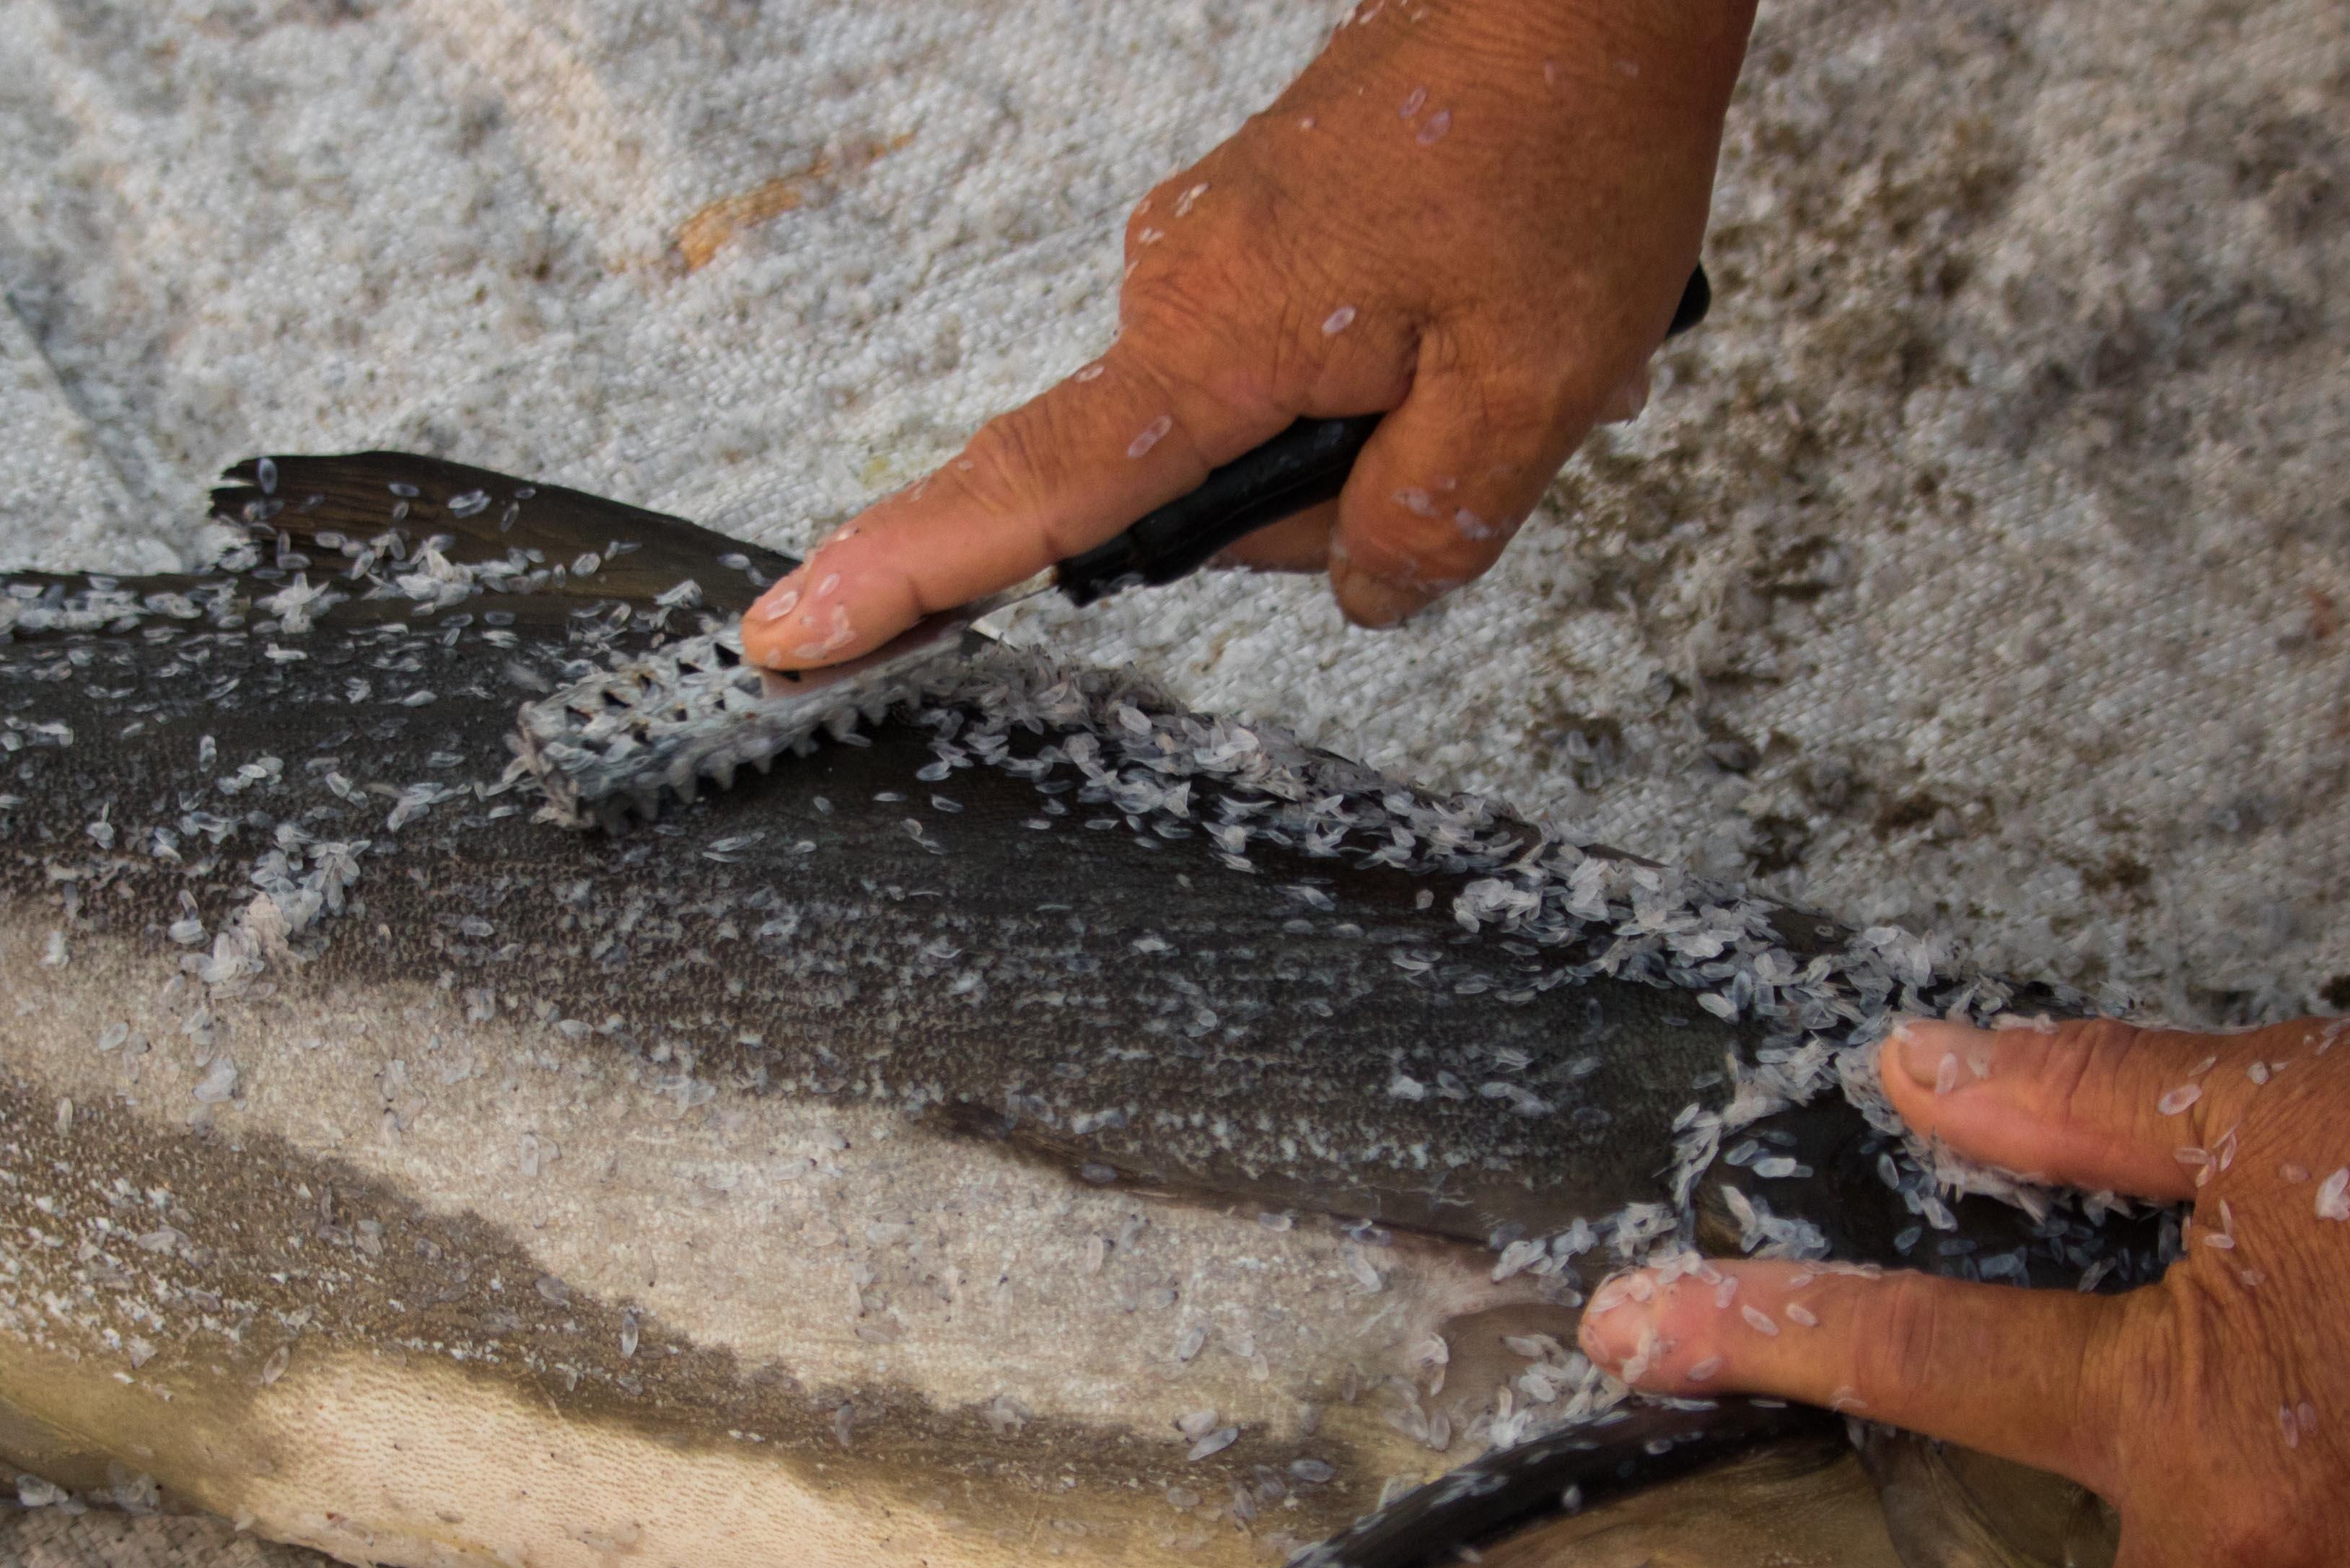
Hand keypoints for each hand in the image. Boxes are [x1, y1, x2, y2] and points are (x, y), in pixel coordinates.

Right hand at [739, 0, 1755, 669]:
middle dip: (1340, 497)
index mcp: (1215, 335)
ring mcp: (1206, 255)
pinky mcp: (1250, 233)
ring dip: (1383, 426)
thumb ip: (1428, 525)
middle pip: (1199, 498)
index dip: (909, 576)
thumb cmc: (1560, 149)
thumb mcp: (1535, 387)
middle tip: (1481, 411)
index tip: (789, 636)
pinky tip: (1476, 312)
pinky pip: (1287, 364)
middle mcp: (1175, 286)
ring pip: (1259, 435)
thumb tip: (1366, 591)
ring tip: (1494, 337)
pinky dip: (1385, 370)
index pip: (1032, 491)